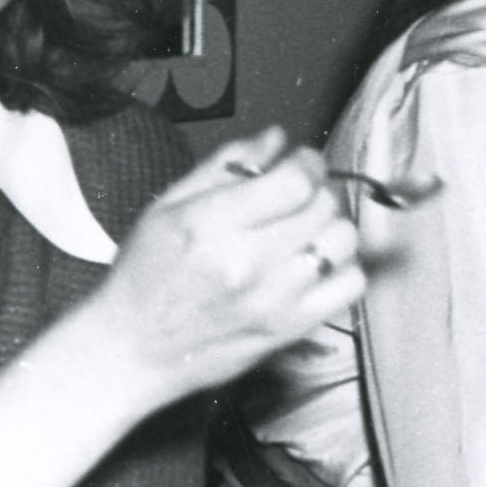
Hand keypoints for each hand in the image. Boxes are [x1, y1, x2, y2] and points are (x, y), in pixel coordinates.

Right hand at [87, 131, 362, 404]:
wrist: (134, 349)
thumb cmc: (145, 275)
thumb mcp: (168, 207)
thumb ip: (225, 166)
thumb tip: (276, 137)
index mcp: (211, 226)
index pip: (295, 181)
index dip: (307, 162)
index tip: (300, 161)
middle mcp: (248, 264)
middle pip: (324, 206)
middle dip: (318, 189)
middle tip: (299, 194)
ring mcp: (275, 300)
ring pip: (343, 242)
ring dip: (332, 226)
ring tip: (307, 228)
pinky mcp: (292, 329)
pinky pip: (351, 286)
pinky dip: (342, 267)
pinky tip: (314, 264)